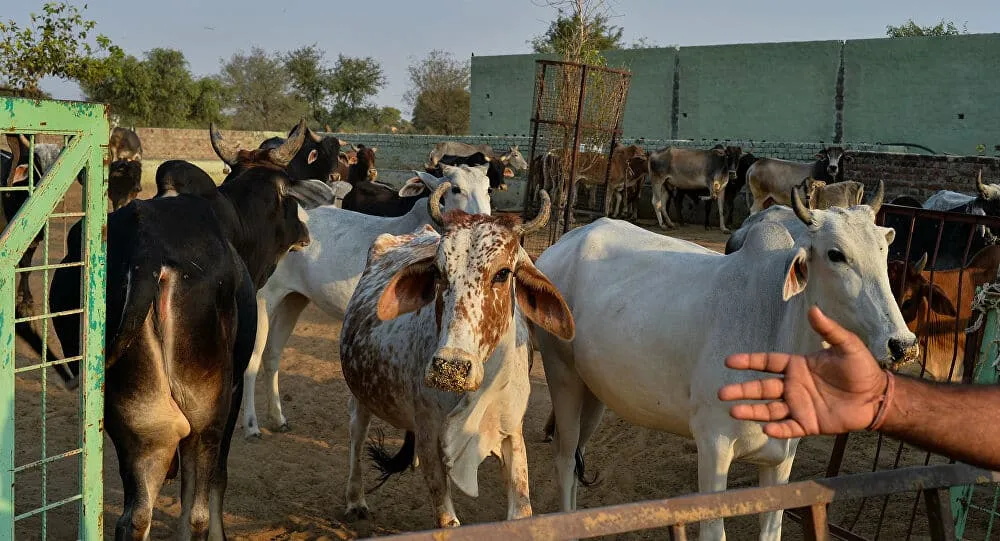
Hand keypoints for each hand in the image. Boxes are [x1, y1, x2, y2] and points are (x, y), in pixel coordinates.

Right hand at [717, 306, 887, 437]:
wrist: (878, 397)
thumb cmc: (862, 369)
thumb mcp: (847, 345)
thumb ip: (829, 330)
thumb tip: (813, 309)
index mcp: (797, 367)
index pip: (767, 363)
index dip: (748, 362)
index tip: (728, 362)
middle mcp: (793, 386)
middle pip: (761, 388)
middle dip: (741, 391)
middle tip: (721, 394)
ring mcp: (799, 406)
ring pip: (769, 410)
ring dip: (751, 411)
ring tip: (733, 412)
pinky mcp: (808, 424)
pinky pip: (788, 428)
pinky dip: (777, 430)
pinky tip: (765, 428)